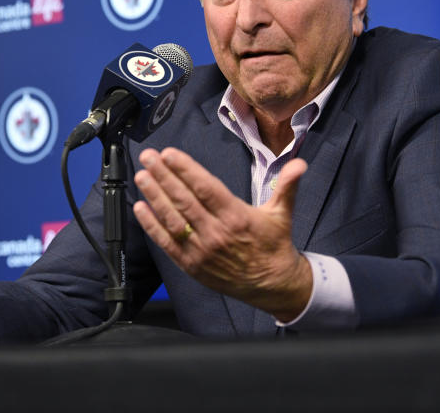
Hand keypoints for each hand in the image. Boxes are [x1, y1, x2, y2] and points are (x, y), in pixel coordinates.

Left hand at [132, 147, 312, 321]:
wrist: (272, 285)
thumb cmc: (274, 245)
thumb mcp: (282, 214)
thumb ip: (287, 186)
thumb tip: (299, 164)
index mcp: (236, 217)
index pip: (206, 188)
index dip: (185, 170)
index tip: (169, 154)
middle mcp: (216, 233)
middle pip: (184, 200)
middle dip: (163, 176)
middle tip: (148, 157)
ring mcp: (201, 250)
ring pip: (172, 219)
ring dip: (154, 196)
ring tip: (142, 177)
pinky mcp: (191, 264)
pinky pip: (167, 242)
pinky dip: (151, 225)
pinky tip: (140, 208)